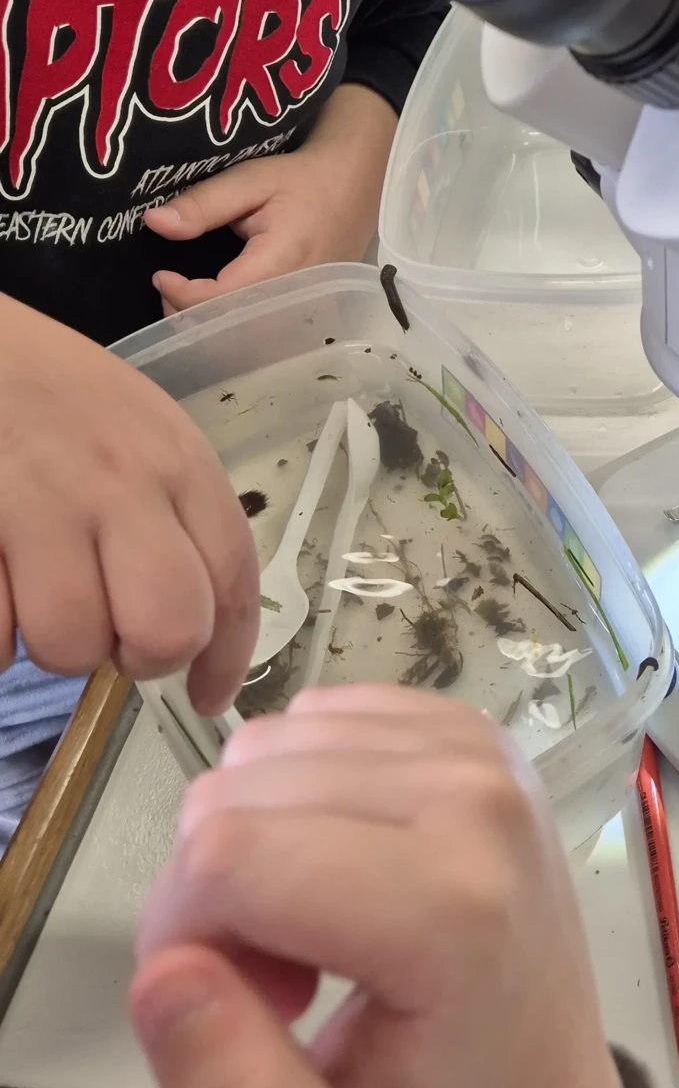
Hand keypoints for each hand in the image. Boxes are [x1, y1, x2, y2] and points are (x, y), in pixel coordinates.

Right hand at [0, 295, 256, 708]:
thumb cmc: (52, 392)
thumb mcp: (142, 432)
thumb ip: (176, 516)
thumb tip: (193, 630)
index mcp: (178, 463)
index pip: (233, 581)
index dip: (228, 656)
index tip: (209, 695)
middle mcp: (122, 484)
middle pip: (166, 629)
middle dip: (140, 656)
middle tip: (108, 632)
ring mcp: (41, 503)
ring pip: (72, 645)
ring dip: (51, 643)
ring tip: (35, 590)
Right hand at [129, 687, 635, 1087]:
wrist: (542, 1082)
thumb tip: (163, 974)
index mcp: (452, 908)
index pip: (228, 856)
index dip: (177, 933)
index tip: (229, 1006)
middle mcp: (475, 797)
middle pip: (234, 794)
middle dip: (212, 896)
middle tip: (280, 982)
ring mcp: (476, 747)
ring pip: (261, 749)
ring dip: (252, 843)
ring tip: (316, 932)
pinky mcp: (464, 724)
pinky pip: (309, 720)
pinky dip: (293, 794)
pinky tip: (340, 868)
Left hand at [145, 83, 395, 313]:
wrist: (354, 185)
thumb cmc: (302, 181)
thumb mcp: (249, 180)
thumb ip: (203, 204)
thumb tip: (155, 223)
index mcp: (278, 263)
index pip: (219, 301)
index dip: (181, 295)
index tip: (160, 274)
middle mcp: (295, 296)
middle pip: (232, 332)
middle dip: (190, 318)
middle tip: (168, 290)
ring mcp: (308, 312)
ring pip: (251, 343)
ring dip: (212, 329)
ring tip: (188, 303)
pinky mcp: (313, 316)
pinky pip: (268, 338)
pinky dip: (236, 330)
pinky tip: (221, 311)